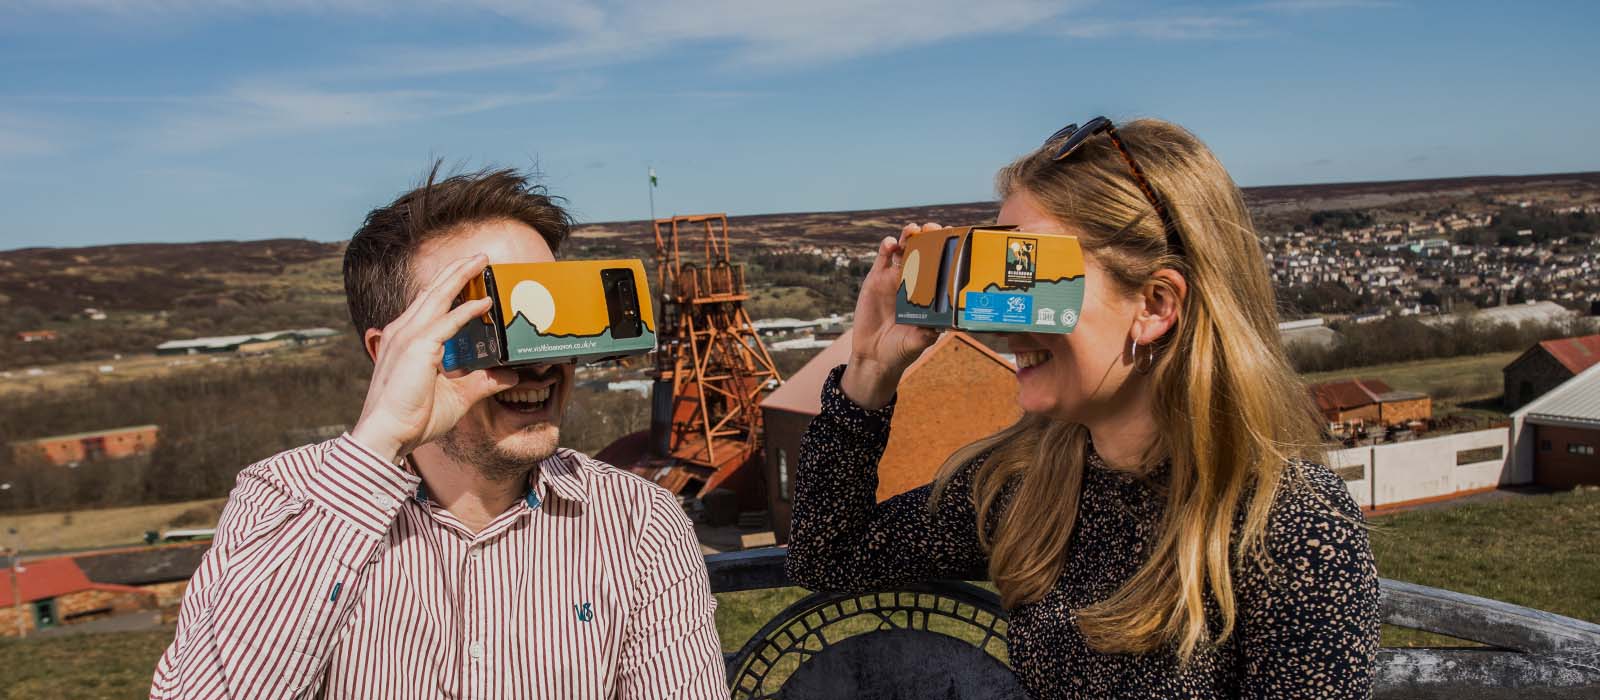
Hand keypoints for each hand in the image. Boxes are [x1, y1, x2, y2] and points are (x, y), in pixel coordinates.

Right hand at [349, 254, 517, 462]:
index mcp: (406, 340)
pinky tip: (486, 303)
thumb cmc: (413, 418)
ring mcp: (407, 337)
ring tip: (481, 261)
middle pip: (432, 291)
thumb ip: (482, 383)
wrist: (388, 434)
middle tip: (479, 257)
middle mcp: (403, 332)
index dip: (449, 289)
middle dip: (456, 271)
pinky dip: (467, 310)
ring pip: (438, 296)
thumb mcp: (457, 397)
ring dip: (460, 276)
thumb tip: (510, 376)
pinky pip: (447, 321)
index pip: (430, 305)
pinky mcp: (417, 347)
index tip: (470, 278)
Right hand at [841, 222, 942, 408]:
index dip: (947, 250)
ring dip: (909, 235)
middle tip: (933, 229)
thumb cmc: (901, 350)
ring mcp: (894, 279)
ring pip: (904, 249)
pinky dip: (887, 246)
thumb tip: (944, 326)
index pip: (941, 265)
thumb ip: (928, 333)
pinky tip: (891, 243)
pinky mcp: (876, 280)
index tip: (954, 238)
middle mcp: (914, 281)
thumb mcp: (919, 342)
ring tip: (913, 229)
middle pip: (924, 250)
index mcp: (929, 292)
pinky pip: (883, 258)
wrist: (874, 356)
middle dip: (929, 236)